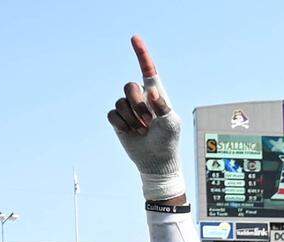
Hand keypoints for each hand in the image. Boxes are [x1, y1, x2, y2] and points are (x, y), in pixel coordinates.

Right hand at [106, 35, 185, 200]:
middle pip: (129, 86)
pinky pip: (112, 114)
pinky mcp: (118, 120)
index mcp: (156, 94)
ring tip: (142, 130)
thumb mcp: (171, 124)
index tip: (134, 38)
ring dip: (131, 118)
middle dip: (137, 104)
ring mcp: (128, 108)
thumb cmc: (167, 141)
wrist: (155, 161)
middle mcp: (141, 97)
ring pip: (120, 101)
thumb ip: (163, 107)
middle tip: (149, 122)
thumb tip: (151, 91)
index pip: (148, 70)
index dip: (141, 53)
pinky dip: (121, 125)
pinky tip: (131, 133)